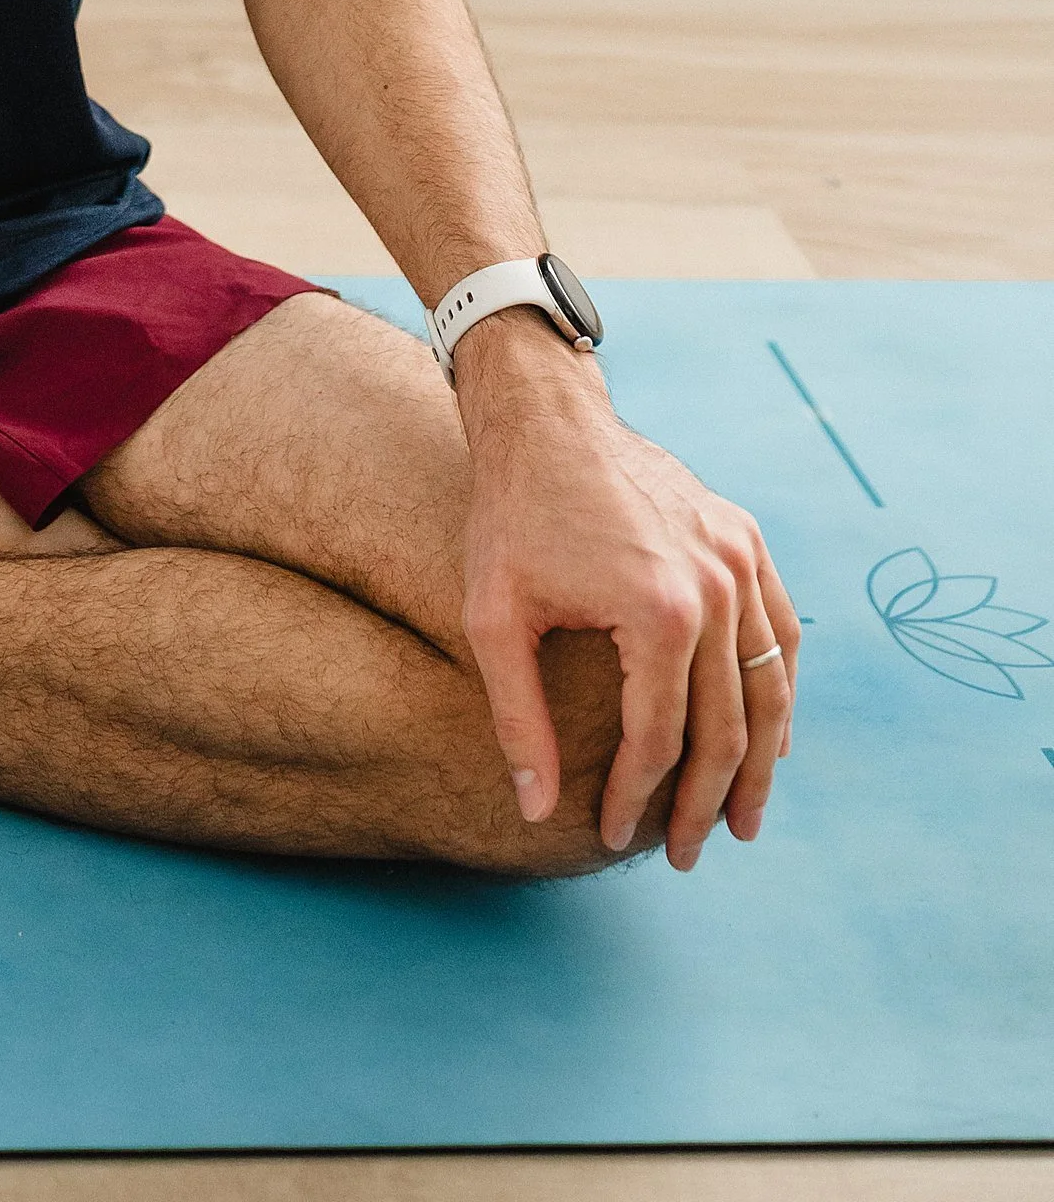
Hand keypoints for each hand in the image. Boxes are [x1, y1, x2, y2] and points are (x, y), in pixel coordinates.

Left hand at [453, 312, 799, 869]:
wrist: (548, 421)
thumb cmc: (512, 517)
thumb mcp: (495, 620)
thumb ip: (519, 719)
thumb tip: (537, 811)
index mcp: (657, 612)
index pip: (659, 738)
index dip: (637, 797)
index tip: (613, 835)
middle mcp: (715, 587)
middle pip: (725, 725)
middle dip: (707, 802)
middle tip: (689, 854)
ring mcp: (739, 559)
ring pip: (769, 684)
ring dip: (760, 762)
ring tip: (744, 820)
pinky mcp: (743, 538)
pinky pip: (779, 629)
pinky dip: (779, 688)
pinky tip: (768, 735)